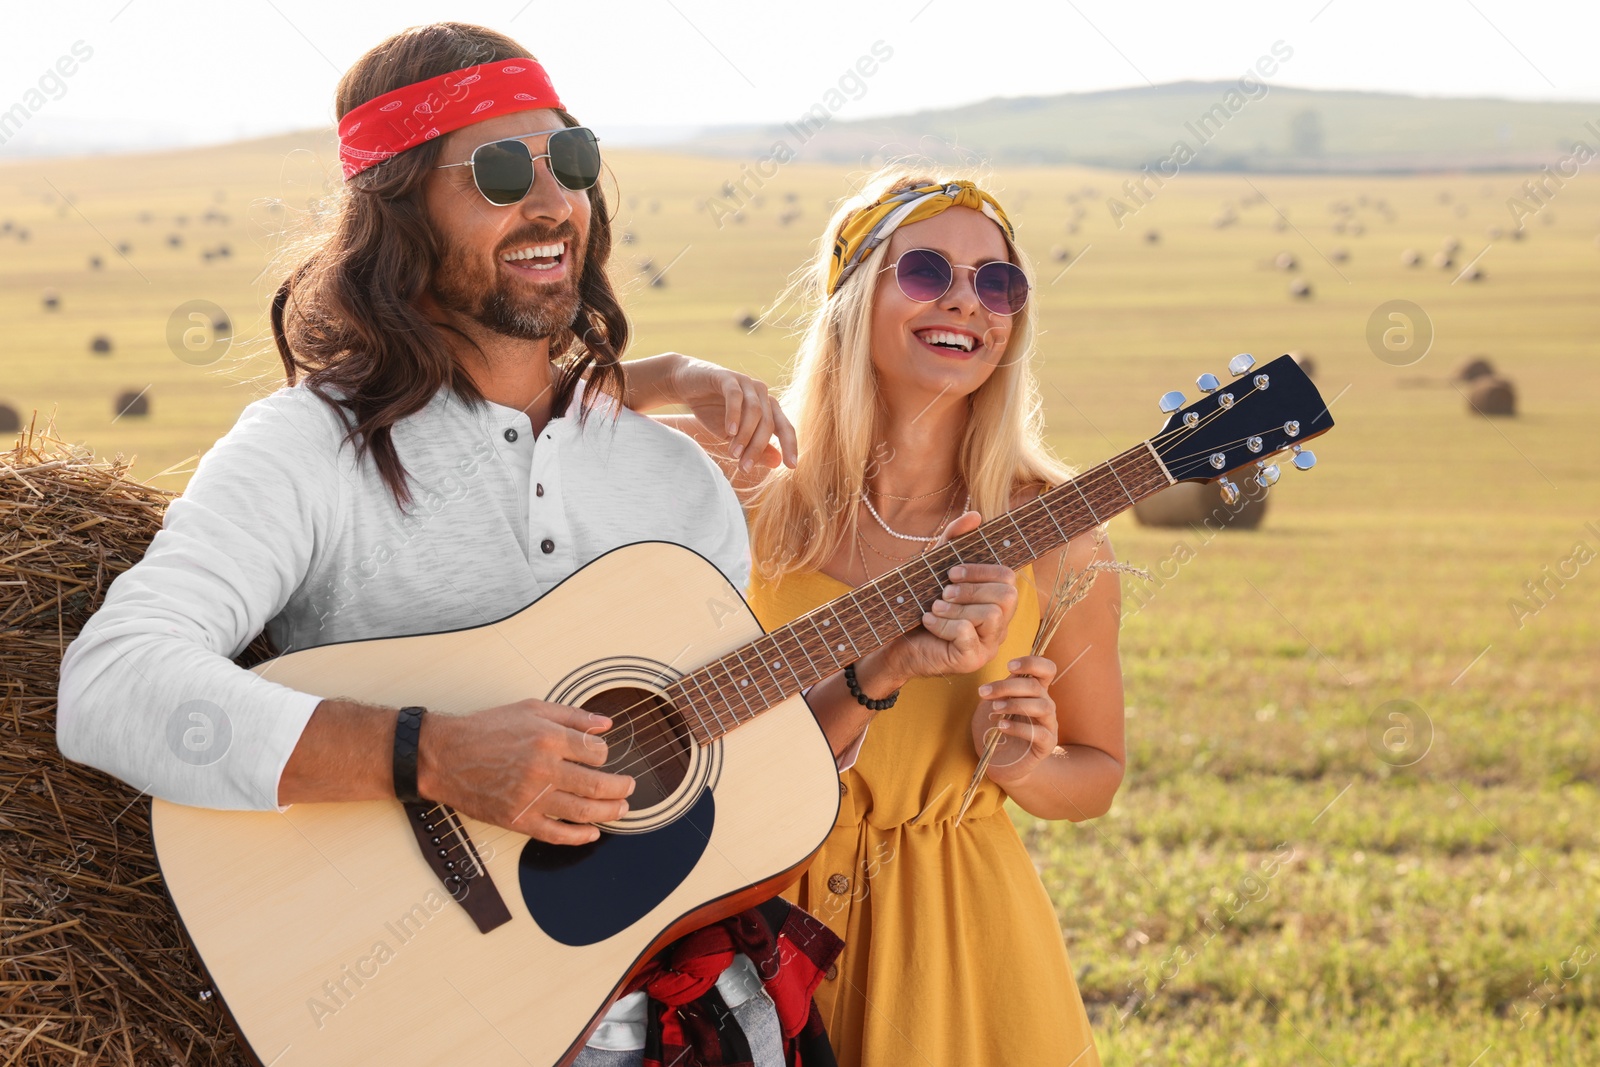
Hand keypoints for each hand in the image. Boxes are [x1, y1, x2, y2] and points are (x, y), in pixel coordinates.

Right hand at [417, 700, 634, 844]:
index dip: (606, 756)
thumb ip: (572, 716)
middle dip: (620, 788)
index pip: (596, 753)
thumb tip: (606, 724)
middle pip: (597, 785)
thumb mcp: (530, 709)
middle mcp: (543, 769)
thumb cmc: (486, 730)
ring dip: (609, 812)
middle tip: (629, 787)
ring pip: (583, 812)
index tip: (604, 757)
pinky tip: (593, 833)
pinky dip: (579, 837)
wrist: (444, 756)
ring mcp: (531, 798)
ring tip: (621, 809)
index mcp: (548, 738)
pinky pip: (556, 835)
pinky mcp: (517, 820)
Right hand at [667, 353, 797, 471]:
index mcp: (768, 407)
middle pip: (768, 423)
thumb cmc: (713, 412)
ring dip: (745, 435)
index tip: (792, 466)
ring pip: (754, 411)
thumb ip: (755, 448)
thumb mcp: (734, 436)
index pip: (785, 427)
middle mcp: (761, 393)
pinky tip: (729, 431)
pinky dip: (734, 414)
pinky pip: (735, 396)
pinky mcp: (726, 377)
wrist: (686, 386)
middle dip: (757, 448)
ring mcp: (745, 383)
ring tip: (734, 453)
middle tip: (744, 467)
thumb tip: (777, 463)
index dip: (790, 446)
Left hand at [881, 511, 1017, 680]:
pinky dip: (944, 624)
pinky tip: (929, 622)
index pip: (1008, 577)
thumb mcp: (934, 569)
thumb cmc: (918, 605)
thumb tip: (975, 515)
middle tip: (944, 593)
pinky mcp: (972, 661)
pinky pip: (968, 633)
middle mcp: (999, 625)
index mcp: (995, 602)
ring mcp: (988, 645)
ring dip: (956, 607)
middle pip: (1007, 596)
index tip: (952, 572)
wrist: (894, 642)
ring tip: (934, 609)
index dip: (982, 570)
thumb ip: (953, 542)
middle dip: (971, 589)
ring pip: (991, 615)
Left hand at [971, 655, 1059, 784]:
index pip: (1046, 669)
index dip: (1032, 663)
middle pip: (1036, 687)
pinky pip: (1038, 733)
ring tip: (994, 709)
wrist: (1002, 762)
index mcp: (1035, 691)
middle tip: (983, 692)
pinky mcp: (1046, 744)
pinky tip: (1001, 726)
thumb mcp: (993, 705)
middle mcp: (1046, 705)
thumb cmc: (997, 729)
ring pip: (1042, 706)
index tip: (1009, 666)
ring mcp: (1049, 725)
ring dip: (1015, 704)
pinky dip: (1019, 727)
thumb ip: (998, 692)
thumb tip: (994, 684)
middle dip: (1007, 686)